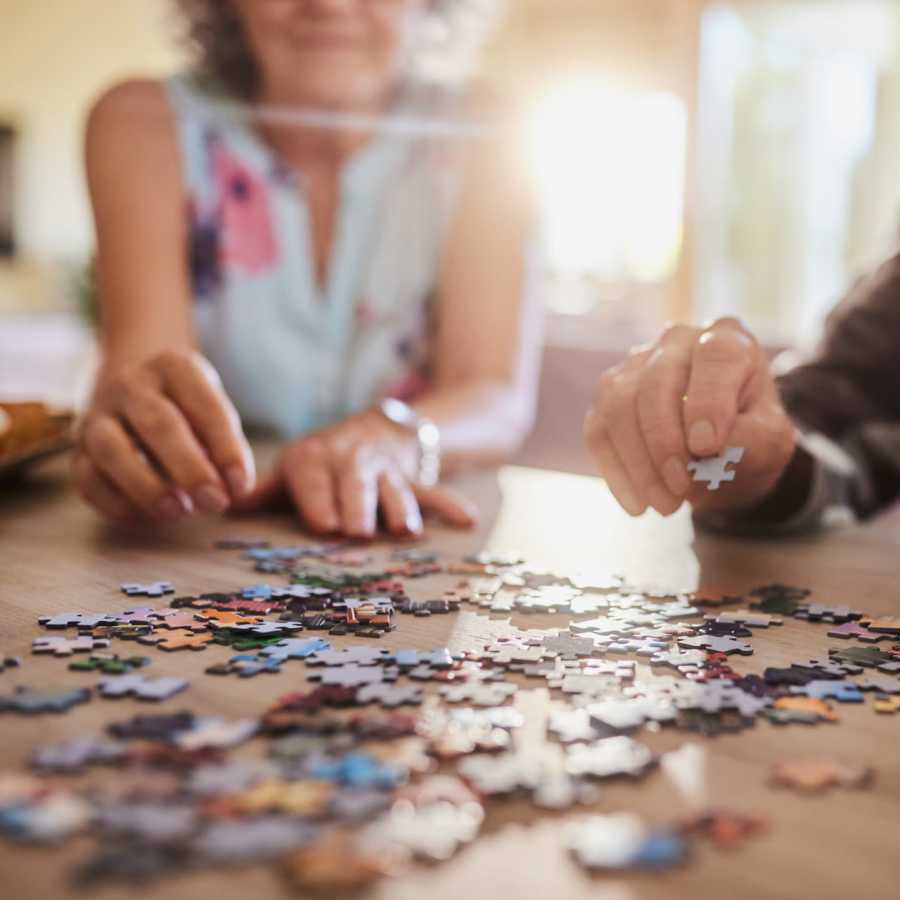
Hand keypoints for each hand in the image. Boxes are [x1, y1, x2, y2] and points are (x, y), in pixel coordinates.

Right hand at [73, 350, 254, 521]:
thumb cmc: (183, 399)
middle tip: (214, 502)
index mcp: (174, 367)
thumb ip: (222, 442)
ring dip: (147, 487)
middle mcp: (131, 385)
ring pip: (112, 450)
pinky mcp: (77, 446)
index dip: (226, 449)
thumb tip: (232, 489)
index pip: (204, 407)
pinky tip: (146, 517)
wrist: (127, 369)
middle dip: (189, 469)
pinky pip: (87, 478)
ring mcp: (98, 414)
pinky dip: (116, 502)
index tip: (241, 485)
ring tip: (179, 512)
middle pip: (158, 424)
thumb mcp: (209, 403)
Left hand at [233, 409, 477, 537]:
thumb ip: (264, 491)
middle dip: (358, 508)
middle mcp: (350, 460)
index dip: (319, 501)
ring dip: (400, 507)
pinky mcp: (413, 479)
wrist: (377, 426)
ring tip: (405, 531)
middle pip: (355, 484)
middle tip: (356, 533)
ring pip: (395, 488)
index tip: (325, 525)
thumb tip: (218, 506)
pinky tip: (467, 519)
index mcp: (314, 459)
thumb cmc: (323, 462)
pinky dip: (450, 505)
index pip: (313, 479)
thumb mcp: (293, 469)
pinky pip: (433, 491)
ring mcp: (385, 470)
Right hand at [584, 318, 795, 516]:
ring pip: (618, 404)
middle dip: (664, 442)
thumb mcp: (770, 441)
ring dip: (638, 462)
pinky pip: (598, 430)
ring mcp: (634, 366)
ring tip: (665, 504)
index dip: (708, 401)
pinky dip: (615, 471)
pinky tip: (637, 503)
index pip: (714, 357)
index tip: (707, 447)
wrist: (725, 451)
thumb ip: (749, 439)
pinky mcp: (607, 397)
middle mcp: (676, 342)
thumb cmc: (750, 436)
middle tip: (680, 490)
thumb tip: (703, 449)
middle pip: (656, 382)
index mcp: (726, 340)